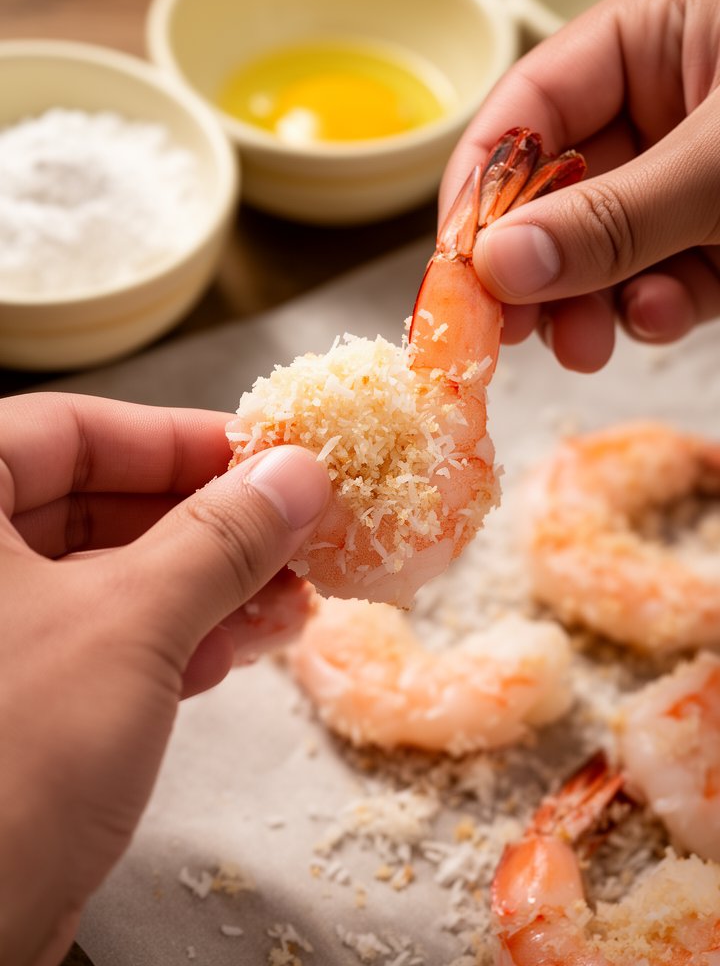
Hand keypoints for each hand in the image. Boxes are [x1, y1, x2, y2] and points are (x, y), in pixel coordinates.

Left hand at [0, 392, 329, 965]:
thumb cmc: (5, 767)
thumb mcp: (129, 626)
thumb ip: (218, 538)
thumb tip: (294, 475)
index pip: (70, 431)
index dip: (177, 439)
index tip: (263, 455)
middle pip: (96, 503)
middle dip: (206, 523)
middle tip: (293, 530)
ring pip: (108, 579)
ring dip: (207, 585)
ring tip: (291, 597)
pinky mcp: (14, 707)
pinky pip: (102, 643)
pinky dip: (175, 640)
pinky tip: (240, 648)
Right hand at [441, 0, 719, 370]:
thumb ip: (614, 215)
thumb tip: (498, 267)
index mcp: (653, 35)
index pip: (526, 110)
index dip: (479, 190)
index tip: (455, 270)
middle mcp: (662, 102)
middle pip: (552, 187)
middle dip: (533, 264)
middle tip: (512, 331)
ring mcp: (690, 172)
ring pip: (599, 244)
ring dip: (588, 299)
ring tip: (590, 340)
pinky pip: (656, 274)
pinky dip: (651, 305)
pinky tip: (663, 314)